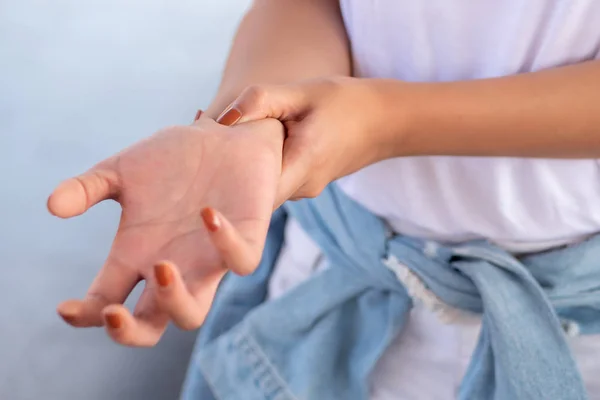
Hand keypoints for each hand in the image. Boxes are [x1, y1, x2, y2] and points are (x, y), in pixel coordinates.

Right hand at [49, 117, 283, 345]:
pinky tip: (207, 213)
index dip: (86, 316)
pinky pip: (242, 261)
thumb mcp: (123, 170)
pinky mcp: (247, 238)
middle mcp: (171, 265)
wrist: (224, 136)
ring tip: (162, 265)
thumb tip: (52, 206)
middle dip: (129, 332)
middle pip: (150, 327)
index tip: (67, 308)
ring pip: (193, 314)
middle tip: (113, 312)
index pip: (107, 302)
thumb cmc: (173, 158)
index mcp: (137, 254)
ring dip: (175, 301)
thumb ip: (88, 187)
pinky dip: (226, 244)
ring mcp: (208, 259)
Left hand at [216, 77, 397, 201]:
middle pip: (250, 195)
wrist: (384, 122)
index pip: (252, 197)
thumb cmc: (346, 103)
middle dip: (223, 175)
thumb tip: (220, 120)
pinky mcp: (303, 183)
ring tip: (215, 138)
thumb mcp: (304, 92)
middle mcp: (301, 188)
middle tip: (197, 148)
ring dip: (239, 167)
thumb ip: (262, 101)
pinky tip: (244, 140)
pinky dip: (255, 164)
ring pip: (260, 187)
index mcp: (301, 167)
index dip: (223, 190)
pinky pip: (271, 179)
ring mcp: (303, 190)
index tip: (198, 172)